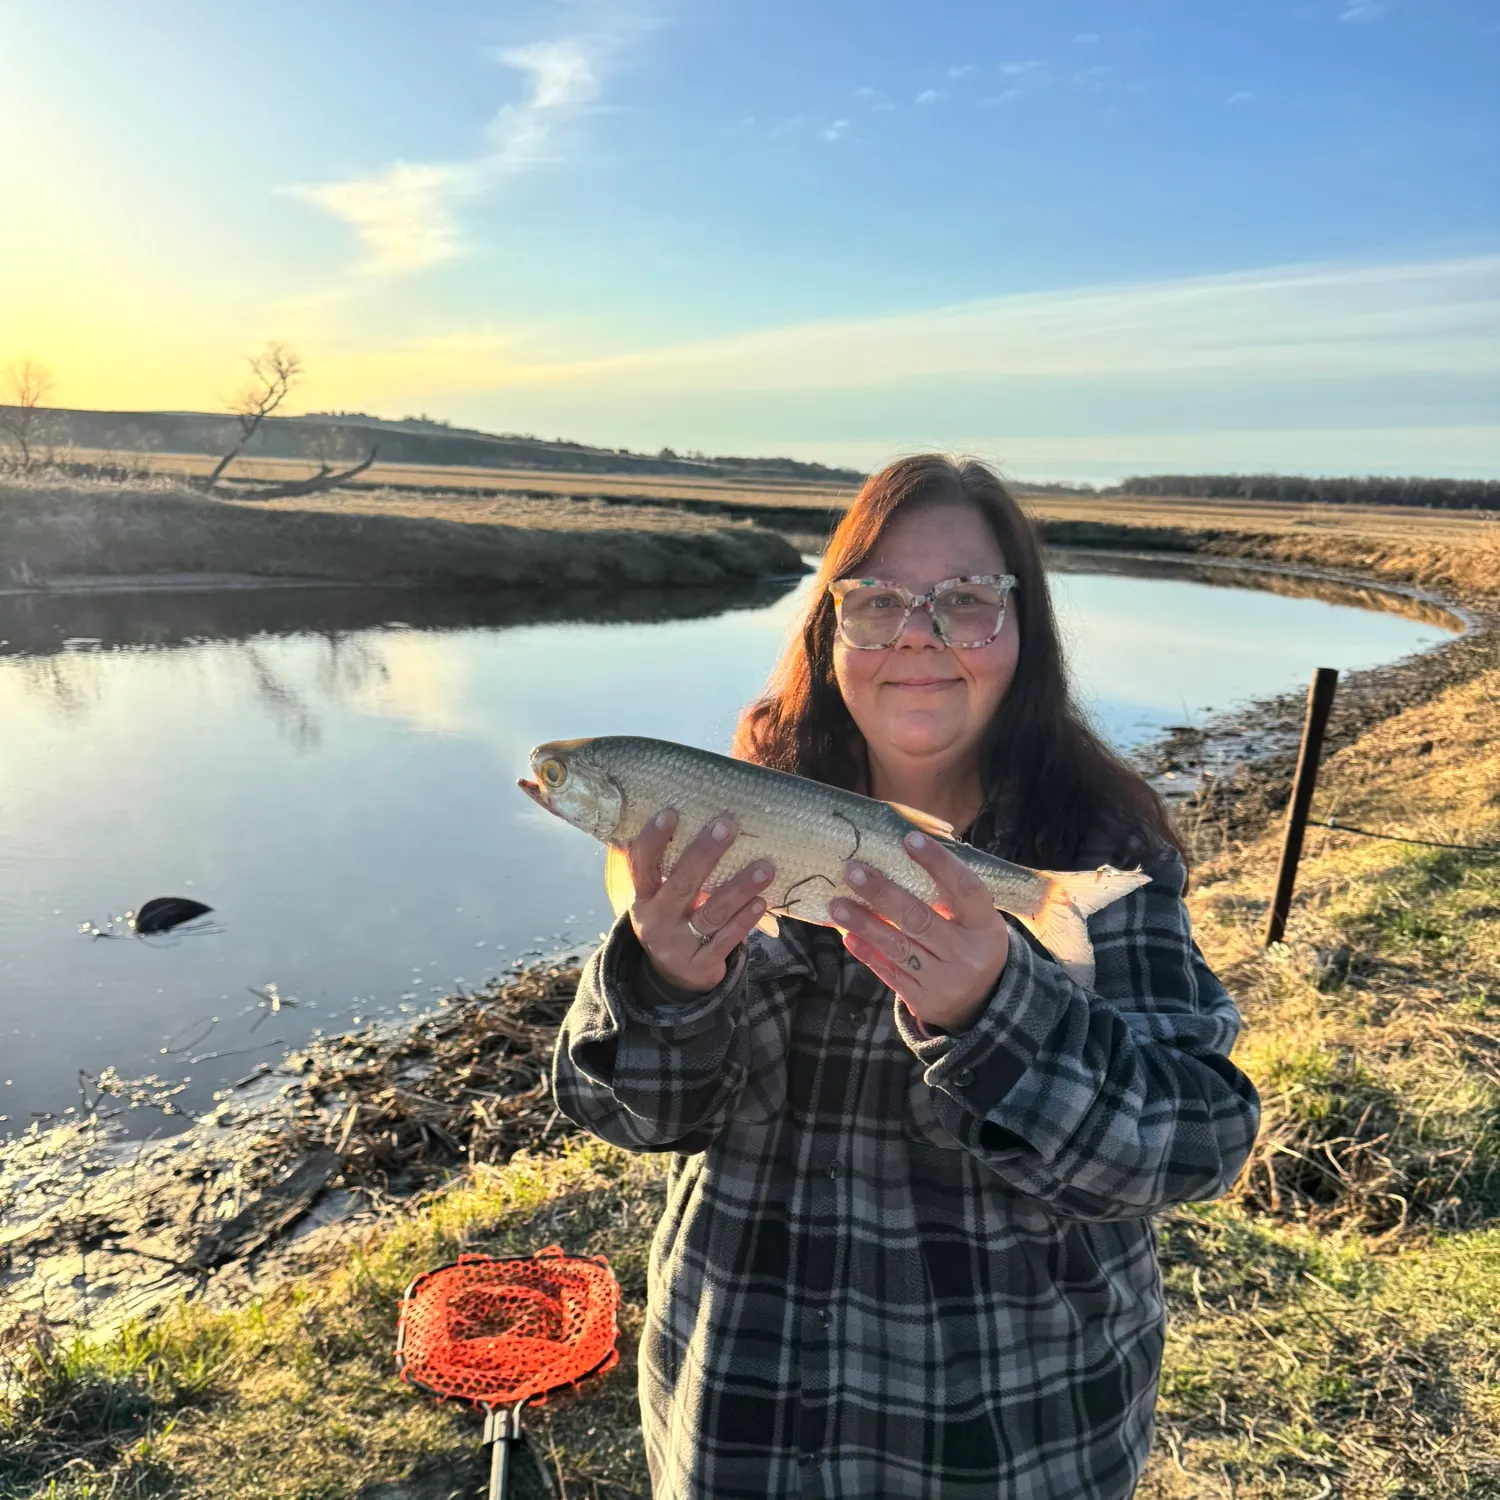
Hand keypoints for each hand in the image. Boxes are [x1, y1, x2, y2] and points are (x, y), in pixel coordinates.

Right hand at [625, 809, 775, 992]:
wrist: (672, 979)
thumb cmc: (673, 920)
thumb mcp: (659, 898)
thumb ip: (669, 867)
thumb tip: (691, 814)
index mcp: (643, 897)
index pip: (642, 865)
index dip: (653, 840)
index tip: (671, 813)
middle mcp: (656, 921)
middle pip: (681, 885)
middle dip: (704, 854)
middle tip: (727, 826)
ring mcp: (678, 945)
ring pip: (711, 913)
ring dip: (739, 888)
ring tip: (765, 867)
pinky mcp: (701, 966)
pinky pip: (726, 939)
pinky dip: (744, 920)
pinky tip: (761, 901)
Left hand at [830, 831, 1009, 1033]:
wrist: (983, 1003)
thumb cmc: (970, 943)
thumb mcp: (975, 920)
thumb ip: (948, 895)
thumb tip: (901, 854)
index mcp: (985, 926)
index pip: (964, 888)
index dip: (939, 862)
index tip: (909, 839)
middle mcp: (967, 954)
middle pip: (920, 919)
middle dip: (882, 894)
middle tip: (853, 872)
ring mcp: (946, 981)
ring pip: (898, 948)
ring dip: (864, 924)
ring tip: (837, 905)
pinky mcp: (925, 1001)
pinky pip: (890, 974)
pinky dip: (867, 953)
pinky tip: (848, 936)